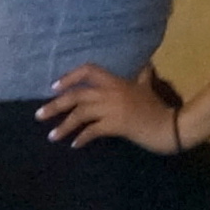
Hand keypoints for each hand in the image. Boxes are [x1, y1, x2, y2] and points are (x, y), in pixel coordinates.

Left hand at [39, 64, 180, 151]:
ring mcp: (114, 108)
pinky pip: (92, 131)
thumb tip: (146, 64)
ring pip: (80, 114)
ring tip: (52, 137)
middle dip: (55, 105)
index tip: (54, 87)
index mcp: (117, 81)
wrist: (170, 126)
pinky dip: (81, 138)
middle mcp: (112, 92)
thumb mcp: (147, 88)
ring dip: (64, 126)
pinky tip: (74, 145)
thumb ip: (142, 76)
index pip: (89, 70)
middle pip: (77, 95)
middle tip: (38, 115)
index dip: (69, 77)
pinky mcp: (116, 125)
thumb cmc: (156, 108)